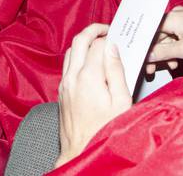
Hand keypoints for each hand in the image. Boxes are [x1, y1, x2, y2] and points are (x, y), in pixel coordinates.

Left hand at [56, 23, 130, 166]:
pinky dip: (77, 56)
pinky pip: (67, 65)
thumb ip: (116, 71)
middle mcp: (72, 77)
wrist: (81, 151)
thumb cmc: (104, 131)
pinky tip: (90, 63)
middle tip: (107, 30)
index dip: (110, 37)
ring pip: (70, 51)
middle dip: (93, 31)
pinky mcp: (61, 91)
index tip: (119, 39)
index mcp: (88, 77)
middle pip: (79, 40)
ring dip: (83, 43)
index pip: (98, 44)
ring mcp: (64, 84)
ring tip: (99, 44)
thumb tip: (112, 48)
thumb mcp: (121, 101)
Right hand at [145, 6, 182, 74]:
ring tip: (167, 67)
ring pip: (165, 37)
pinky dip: (173, 48)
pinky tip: (175, 61)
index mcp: (173, 18)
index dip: (144, 47)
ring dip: (164, 53)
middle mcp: (175, 15)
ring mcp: (182, 18)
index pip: (150, 31)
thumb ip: (165, 52)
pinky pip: (174, 36)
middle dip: (154, 54)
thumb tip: (148, 55)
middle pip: (157, 35)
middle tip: (151, 70)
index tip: (140, 59)